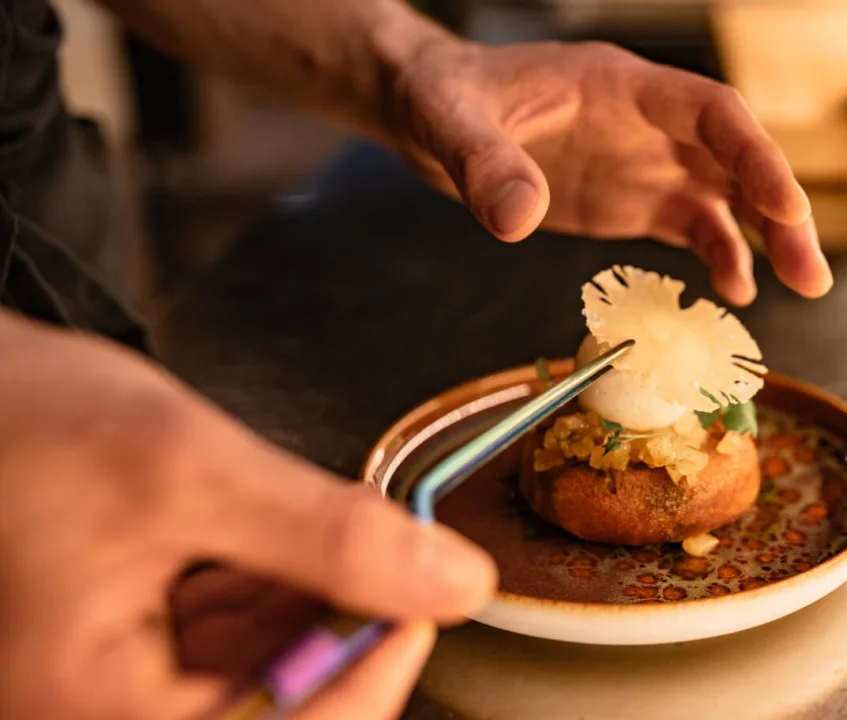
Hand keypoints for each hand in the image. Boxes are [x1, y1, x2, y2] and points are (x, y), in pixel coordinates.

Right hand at [0, 312, 496, 719]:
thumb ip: (329, 537)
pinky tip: (266, 535)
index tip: (425, 602)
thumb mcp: (190, 473)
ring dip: (306, 604)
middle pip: (276, 708)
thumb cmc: (16, 423)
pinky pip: (226, 646)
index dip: (373, 678)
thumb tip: (452, 582)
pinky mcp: (125, 654)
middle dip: (337, 627)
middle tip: (372, 547)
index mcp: (87, 706)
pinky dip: (269, 591)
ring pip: (260, 676)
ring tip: (294, 522)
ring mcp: (110, 688)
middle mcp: (94, 712)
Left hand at [382, 38, 832, 305]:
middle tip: (810, 273)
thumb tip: (516, 220)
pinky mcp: (633, 200)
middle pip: (738, 161)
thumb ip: (484, 164)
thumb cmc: (444, 96)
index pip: (712, 113)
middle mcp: (650, 125)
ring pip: (728, 197)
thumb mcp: (450, 122)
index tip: (785, 206)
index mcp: (622, 88)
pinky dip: (719, 257)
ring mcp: (646, 163)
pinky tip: (734, 292)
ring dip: (768, 239)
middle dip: (781, 212)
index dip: (755, 157)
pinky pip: (692, 227)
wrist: (430, 113)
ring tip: (803, 286)